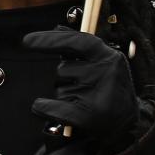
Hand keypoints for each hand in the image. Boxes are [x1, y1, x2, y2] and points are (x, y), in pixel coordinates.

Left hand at [24, 27, 141, 148]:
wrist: (128, 126)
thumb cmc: (109, 89)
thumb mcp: (102, 64)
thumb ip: (80, 48)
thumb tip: (58, 28)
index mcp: (109, 56)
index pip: (77, 41)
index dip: (50, 40)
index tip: (26, 41)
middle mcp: (106, 73)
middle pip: (63, 69)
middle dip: (65, 78)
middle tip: (85, 89)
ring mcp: (99, 95)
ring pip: (60, 88)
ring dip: (64, 94)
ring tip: (85, 102)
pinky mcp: (90, 117)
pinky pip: (52, 108)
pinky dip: (44, 108)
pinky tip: (43, 108)